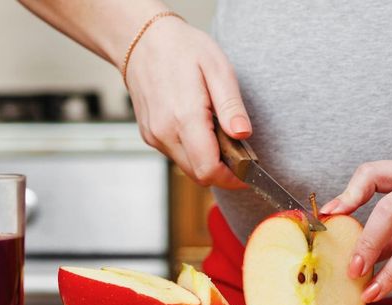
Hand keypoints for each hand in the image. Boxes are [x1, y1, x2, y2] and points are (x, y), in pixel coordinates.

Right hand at [125, 17, 249, 187]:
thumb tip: (243, 135)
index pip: (209, 170)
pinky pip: (177, 156)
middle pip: (200, 175)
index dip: (233, 178)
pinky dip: (194, 152)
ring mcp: (154, 135)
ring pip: (188, 168)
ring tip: (219, 133)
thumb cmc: (181, 49)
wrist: (141, 39)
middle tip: (240, 151)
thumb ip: (231, 106)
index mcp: (184, 117)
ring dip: (209, 161)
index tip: (249, 171)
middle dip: (224, 171)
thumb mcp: (217, 69)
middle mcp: (164, 132)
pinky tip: (201, 129)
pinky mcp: (150, 135)